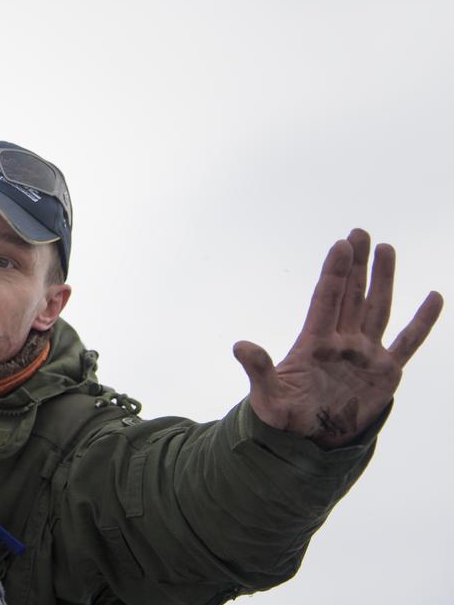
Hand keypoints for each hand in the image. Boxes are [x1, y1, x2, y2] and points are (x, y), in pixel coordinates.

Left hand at [234, 229, 442, 448]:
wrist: (308, 441)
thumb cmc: (284, 417)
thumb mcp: (267, 395)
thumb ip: (258, 370)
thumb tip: (240, 345)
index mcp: (314, 343)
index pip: (326, 300)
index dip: (334, 273)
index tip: (340, 245)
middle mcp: (341, 342)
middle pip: (350, 294)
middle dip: (356, 264)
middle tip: (359, 231)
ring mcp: (365, 354)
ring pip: (377, 308)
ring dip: (383, 279)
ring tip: (386, 248)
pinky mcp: (386, 372)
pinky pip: (409, 342)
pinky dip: (422, 322)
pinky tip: (433, 296)